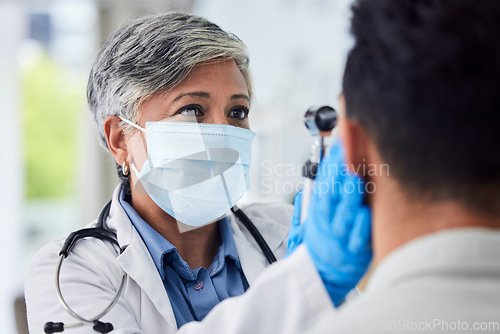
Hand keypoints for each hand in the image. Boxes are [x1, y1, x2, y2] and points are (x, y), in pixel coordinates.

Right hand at [287, 141, 371, 305]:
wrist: (321, 280)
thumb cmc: (318, 248)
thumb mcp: (306, 224)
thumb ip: (309, 203)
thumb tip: (313, 182)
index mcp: (317, 214)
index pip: (322, 184)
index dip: (330, 165)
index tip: (338, 146)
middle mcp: (328, 224)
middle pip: (332, 196)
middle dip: (339, 173)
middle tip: (348, 153)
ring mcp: (342, 238)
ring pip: (345, 214)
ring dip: (350, 195)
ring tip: (356, 177)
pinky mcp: (357, 253)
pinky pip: (360, 238)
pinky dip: (362, 225)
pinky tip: (366, 211)